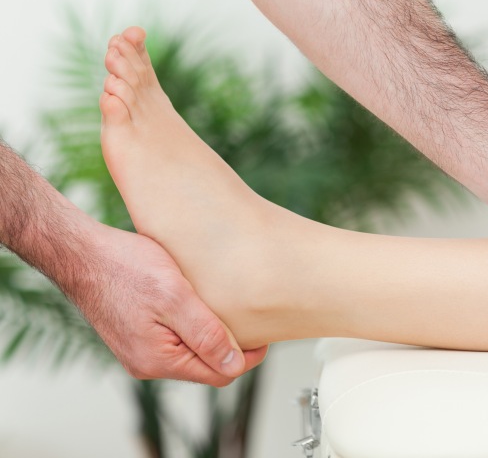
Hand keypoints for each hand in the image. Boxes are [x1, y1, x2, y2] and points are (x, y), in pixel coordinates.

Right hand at [69, 224, 267, 385]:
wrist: (82, 254)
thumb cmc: (126, 268)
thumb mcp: (175, 297)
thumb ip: (205, 334)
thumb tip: (233, 365)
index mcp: (159, 360)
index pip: (219, 374)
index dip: (247, 356)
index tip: (264, 332)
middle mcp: (148, 363)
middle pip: (207, 365)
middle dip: (231, 345)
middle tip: (250, 314)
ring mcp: (140, 350)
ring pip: (191, 351)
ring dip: (211, 333)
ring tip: (226, 304)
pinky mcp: (136, 334)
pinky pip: (175, 338)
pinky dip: (192, 325)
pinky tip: (199, 302)